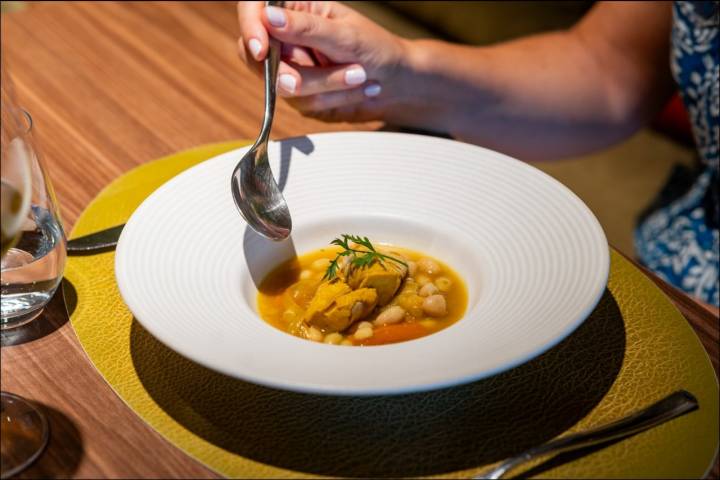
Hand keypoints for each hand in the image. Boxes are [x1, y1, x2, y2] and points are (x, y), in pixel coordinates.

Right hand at [236, 1, 409, 122]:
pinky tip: (358, 89)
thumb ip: (306, 28)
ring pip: (283, 85)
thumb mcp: (345, 35)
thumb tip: (268, 17)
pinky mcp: (300, 96)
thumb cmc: (377, 49)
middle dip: (293, 71)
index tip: (262, 50)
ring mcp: (291, 68)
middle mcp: (287, 38)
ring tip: (360, 75)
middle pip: (260, 56)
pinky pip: (302, 104)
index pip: (253, 9)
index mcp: (295, 9)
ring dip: (327, 85)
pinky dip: (333, 99)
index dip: (251, 28)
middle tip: (327, 73)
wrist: (398, 83)